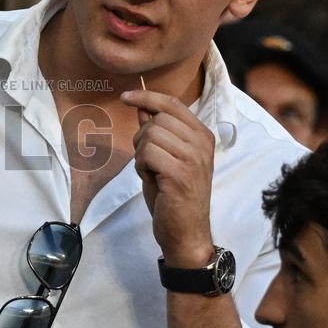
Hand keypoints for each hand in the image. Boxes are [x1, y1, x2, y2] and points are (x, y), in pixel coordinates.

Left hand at [121, 88, 214, 266]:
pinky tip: (151, 180)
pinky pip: (147, 154)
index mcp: (202, 135)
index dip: (146, 96)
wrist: (185, 232)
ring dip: (141, 155)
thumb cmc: (173, 195)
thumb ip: (157, 132)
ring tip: (152, 173)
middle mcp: (202, 143)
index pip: (172, 104)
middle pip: (157, 119)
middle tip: (148, 161)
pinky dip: (141, 167)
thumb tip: (142, 107)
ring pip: (150, 135)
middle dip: (142, 137)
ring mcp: (193, 158)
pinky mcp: (181, 173)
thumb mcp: (165, 157)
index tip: (125, 96)